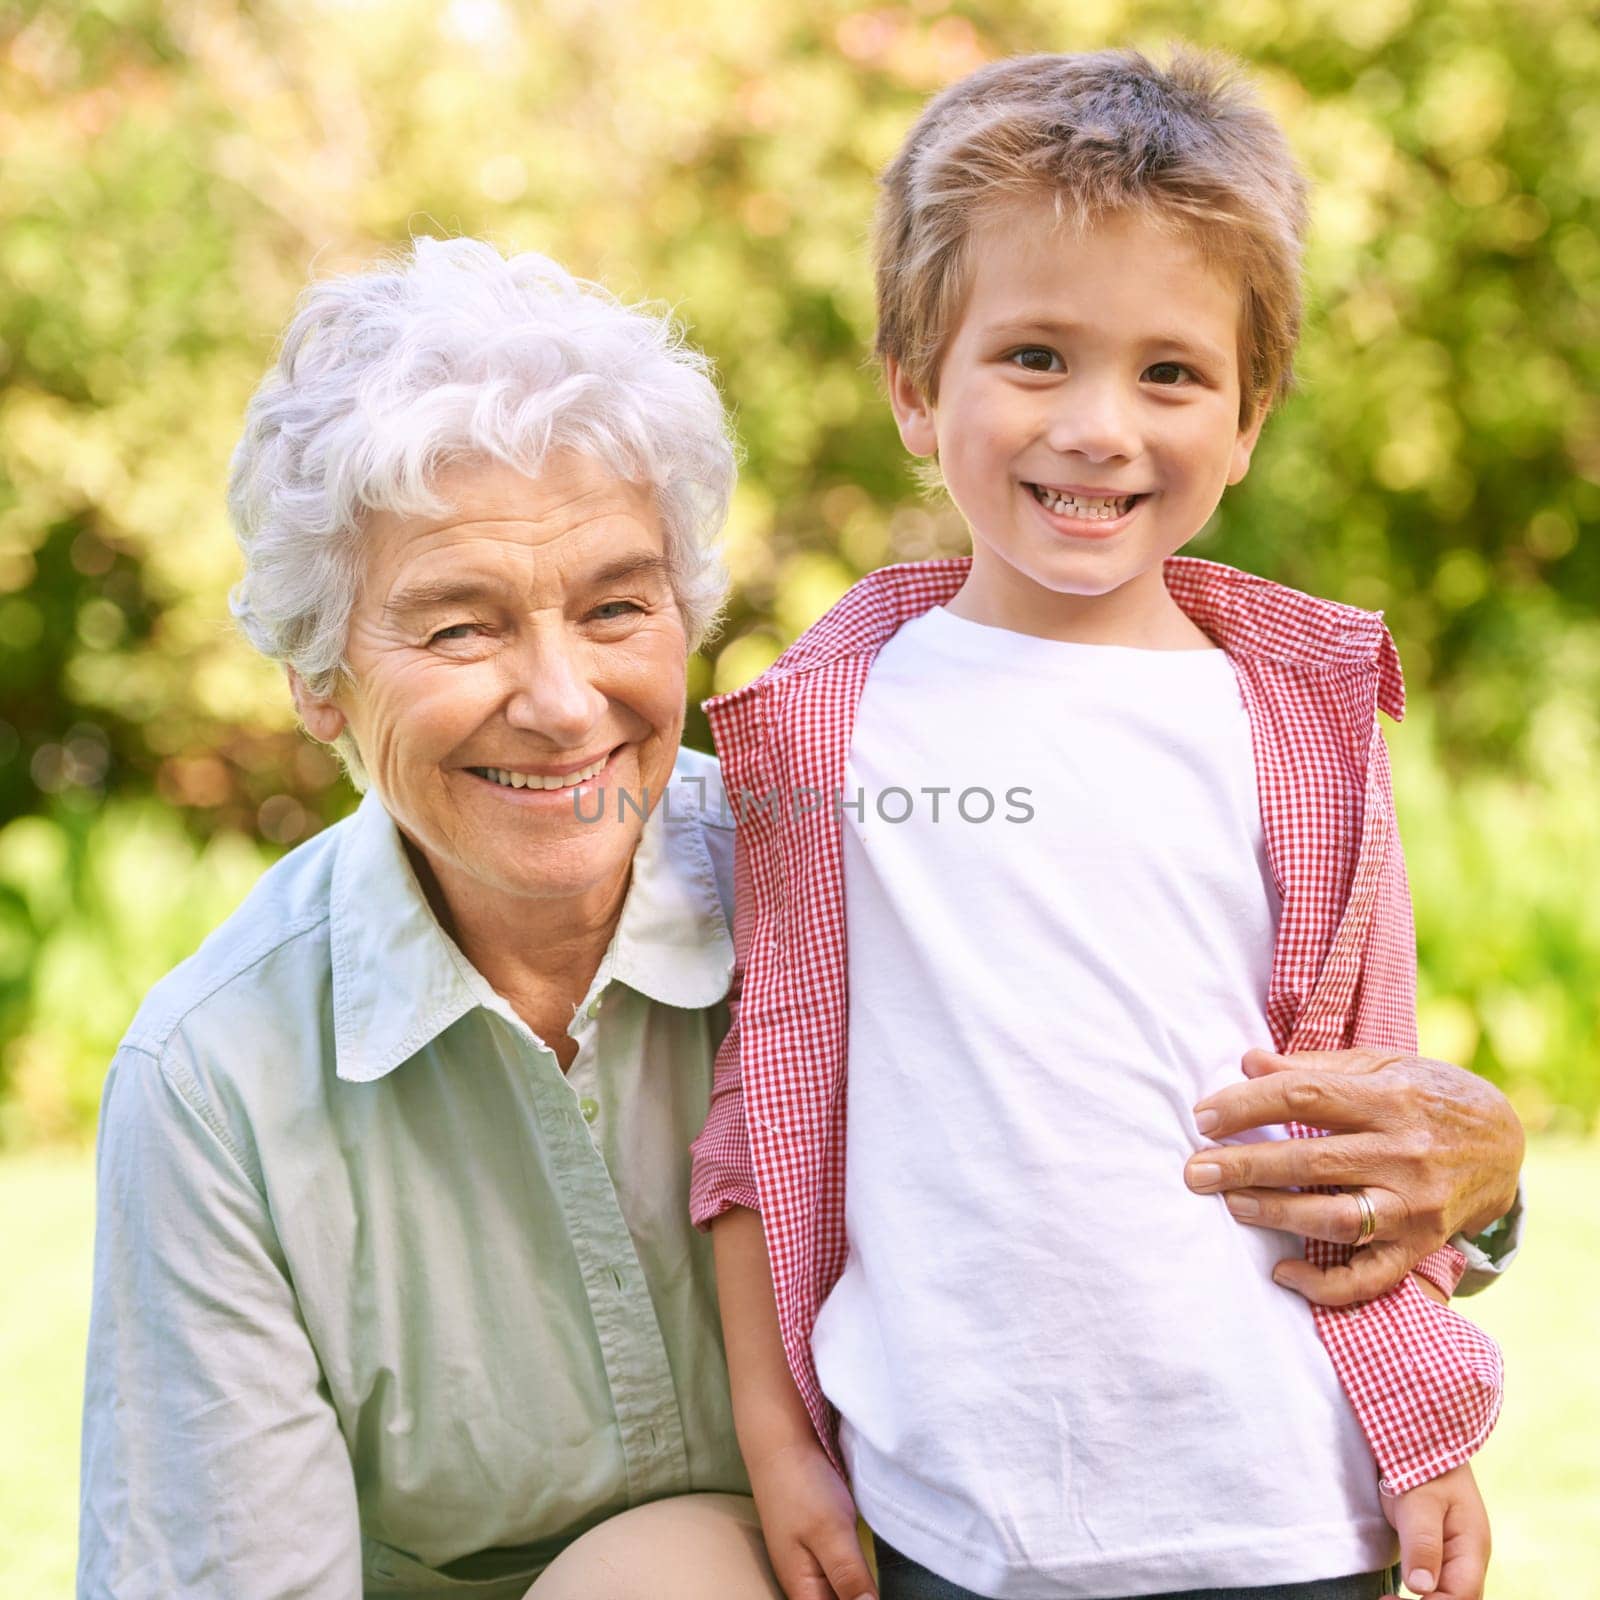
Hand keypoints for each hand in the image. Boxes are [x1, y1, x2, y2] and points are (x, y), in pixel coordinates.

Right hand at [746, 1438, 875, 1599]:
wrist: (781, 1443)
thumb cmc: (801, 1486)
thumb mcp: (832, 1533)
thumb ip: (849, 1577)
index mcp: (803, 1589)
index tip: (873, 1593)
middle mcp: (804, 1582)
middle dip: (858, 1597)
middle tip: (875, 1583)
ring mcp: (809, 1562)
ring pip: (836, 1592)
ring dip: (855, 1590)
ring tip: (874, 1580)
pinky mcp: (818, 1543)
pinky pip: (837, 1573)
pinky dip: (853, 1575)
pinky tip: (865, 1566)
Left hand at [1184, 1048, 1523, 1304]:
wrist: (1506, 1141)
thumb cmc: (1426, 1095)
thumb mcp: (1379, 1065)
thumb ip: (1312, 1066)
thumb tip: (1246, 1062)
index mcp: (1388, 1098)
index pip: (1302, 1096)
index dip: (1245, 1106)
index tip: (1202, 1118)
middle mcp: (1403, 1152)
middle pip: (1310, 1159)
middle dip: (1244, 1166)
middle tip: (1195, 1171)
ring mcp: (1415, 1204)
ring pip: (1335, 1217)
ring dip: (1275, 1215)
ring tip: (1231, 1206)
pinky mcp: (1421, 1246)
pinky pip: (1370, 1276)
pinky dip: (1324, 1283)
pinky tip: (1282, 1272)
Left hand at [1381, 1463, 1489, 1599]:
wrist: (1423, 1439)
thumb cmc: (1422, 1464)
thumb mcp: (1418, 1501)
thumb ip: (1422, 1542)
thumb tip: (1420, 1588)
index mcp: (1472, 1547)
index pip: (1460, 1597)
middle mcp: (1469, 1558)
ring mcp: (1456, 1555)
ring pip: (1450, 1594)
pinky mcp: (1440, 1551)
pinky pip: (1438, 1584)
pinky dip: (1422, 1593)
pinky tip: (1397, 1594)